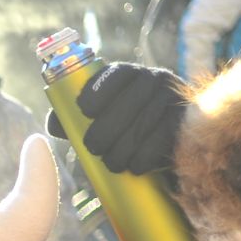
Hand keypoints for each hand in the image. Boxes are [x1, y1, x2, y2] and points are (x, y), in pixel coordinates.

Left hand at [44, 63, 188, 175]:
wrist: (166, 143)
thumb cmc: (122, 128)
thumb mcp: (97, 119)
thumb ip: (72, 118)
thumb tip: (54, 123)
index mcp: (130, 74)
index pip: (116, 73)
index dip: (99, 89)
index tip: (84, 109)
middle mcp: (155, 79)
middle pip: (129, 102)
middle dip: (106, 128)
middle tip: (93, 147)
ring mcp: (173, 99)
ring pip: (144, 124)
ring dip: (123, 148)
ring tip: (112, 163)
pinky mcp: (186, 122)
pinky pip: (162, 139)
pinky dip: (144, 157)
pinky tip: (134, 167)